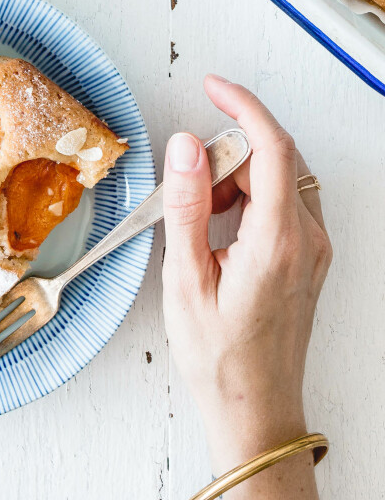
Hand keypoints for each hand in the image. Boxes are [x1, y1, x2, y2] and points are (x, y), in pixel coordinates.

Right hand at [162, 74, 331, 468]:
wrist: (255, 411)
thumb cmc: (220, 358)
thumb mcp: (186, 278)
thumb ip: (186, 205)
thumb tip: (186, 147)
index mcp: (278, 241)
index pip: (272, 147)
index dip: (243, 106)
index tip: (214, 88)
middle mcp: (307, 241)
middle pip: (276, 159)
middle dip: (229, 154)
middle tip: (188, 182)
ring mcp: (313, 251)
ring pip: (280, 181)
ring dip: (238, 180)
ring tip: (199, 219)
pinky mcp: (308, 261)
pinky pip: (283, 206)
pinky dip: (249, 202)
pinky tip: (218, 231)